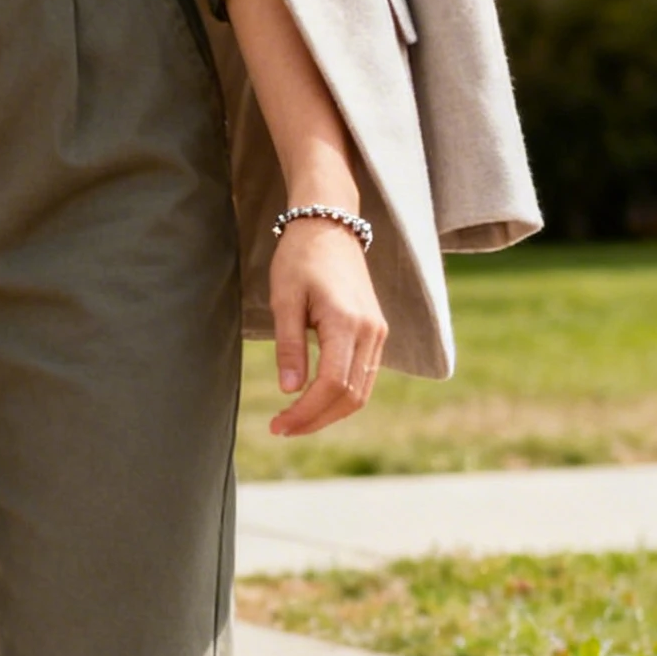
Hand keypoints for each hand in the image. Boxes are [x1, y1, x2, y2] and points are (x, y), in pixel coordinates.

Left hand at [268, 219, 387, 436]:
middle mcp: (371, 331)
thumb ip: (289, 346)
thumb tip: (290, 391)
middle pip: (351, 396)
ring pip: (361, 392)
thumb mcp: (284, 300)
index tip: (278, 425)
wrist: (329, 226)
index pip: (332, 384)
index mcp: (346, 321)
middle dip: (316, 420)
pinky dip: (341, 397)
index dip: (306, 412)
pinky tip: (314, 402)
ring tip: (295, 422)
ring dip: (329, 413)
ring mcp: (378, 333)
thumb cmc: (300, 258)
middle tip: (281, 429)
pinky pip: (364, 377)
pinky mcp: (376, 333)